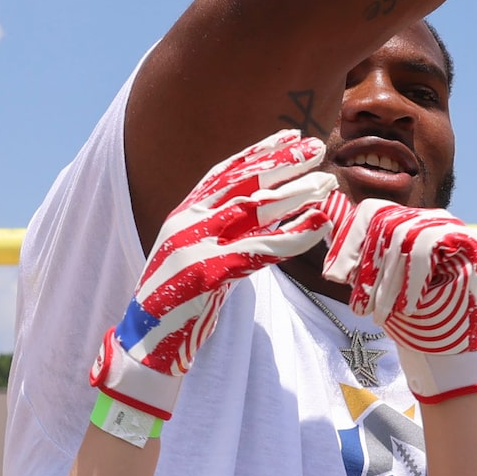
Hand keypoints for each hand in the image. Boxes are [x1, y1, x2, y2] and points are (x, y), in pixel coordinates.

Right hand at [91, 130, 337, 420]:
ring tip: (325, 183)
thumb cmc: (178, 299)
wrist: (150, 339)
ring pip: (256, 211)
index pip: (225, 172)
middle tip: (316, 148)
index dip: (259, 151)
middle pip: (244, 184)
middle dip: (283, 163)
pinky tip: (318, 224)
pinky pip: (263, 249)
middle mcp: (189, 222)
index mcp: (184, 214)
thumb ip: (221, 230)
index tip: (289, 135)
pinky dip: (294, 235)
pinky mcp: (211, 273)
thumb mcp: (196, 253)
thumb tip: (263, 211)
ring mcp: (198, 246)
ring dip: (295, 194)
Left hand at [318, 196, 476, 400]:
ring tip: (381, 314)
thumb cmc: (413, 312)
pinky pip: (425, 247)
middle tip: (361, 309)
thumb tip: (324, 236)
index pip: (371, 212)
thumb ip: (355, 259)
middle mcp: (426, 216)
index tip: (335, 277)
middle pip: (385, 223)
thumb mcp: (375, 283)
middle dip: (367, 270)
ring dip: (387, 282)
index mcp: (404, 220)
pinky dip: (410, 280)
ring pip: (403, 235)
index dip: (348, 242)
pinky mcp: (466, 239)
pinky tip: (407, 308)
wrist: (452, 341)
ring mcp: (448, 224)